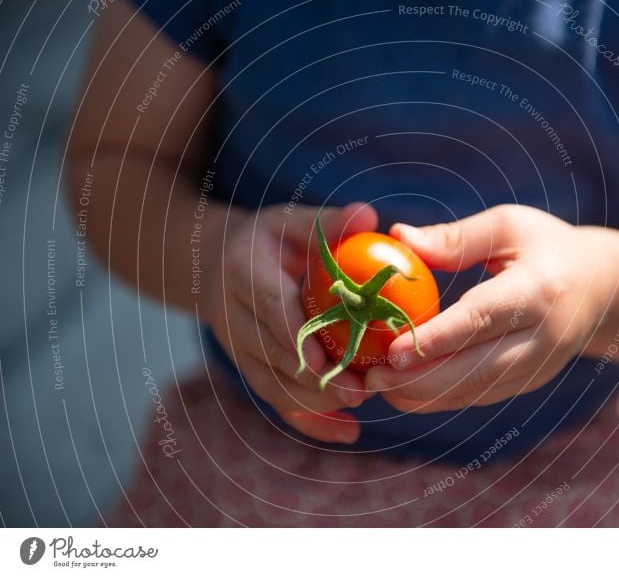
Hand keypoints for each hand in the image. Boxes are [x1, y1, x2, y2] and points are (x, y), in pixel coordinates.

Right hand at [202, 202, 377, 442]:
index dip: (297, 336)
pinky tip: (346, 432)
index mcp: (242, 272)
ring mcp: (236, 348)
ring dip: (317, 401)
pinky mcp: (248, 368)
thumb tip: (369, 216)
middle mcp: (231, 315)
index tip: (329, 359)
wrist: (218, 265)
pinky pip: (276, 401)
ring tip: (361, 404)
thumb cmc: (270, 240)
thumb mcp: (293, 221)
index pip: (270, 307)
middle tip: (362, 389)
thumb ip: (328, 222)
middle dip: (316, 378)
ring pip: (273, 385)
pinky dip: (310, 421)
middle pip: (272, 355)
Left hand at [364, 205, 617, 412]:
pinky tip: (405, 391)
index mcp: (538, 291)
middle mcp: (543, 338)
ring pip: (475, 392)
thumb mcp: (509, 226)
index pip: (482, 320)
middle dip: (420, 380)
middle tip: (371, 378)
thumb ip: (456, 237)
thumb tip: (400, 236)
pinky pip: (480, 397)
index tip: (392, 351)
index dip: (436, 340)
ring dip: (424, 396)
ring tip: (377, 386)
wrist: (604, 289)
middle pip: (476, 370)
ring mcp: (538, 367)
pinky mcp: (528, 383)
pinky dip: (440, 398)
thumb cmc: (548, 247)